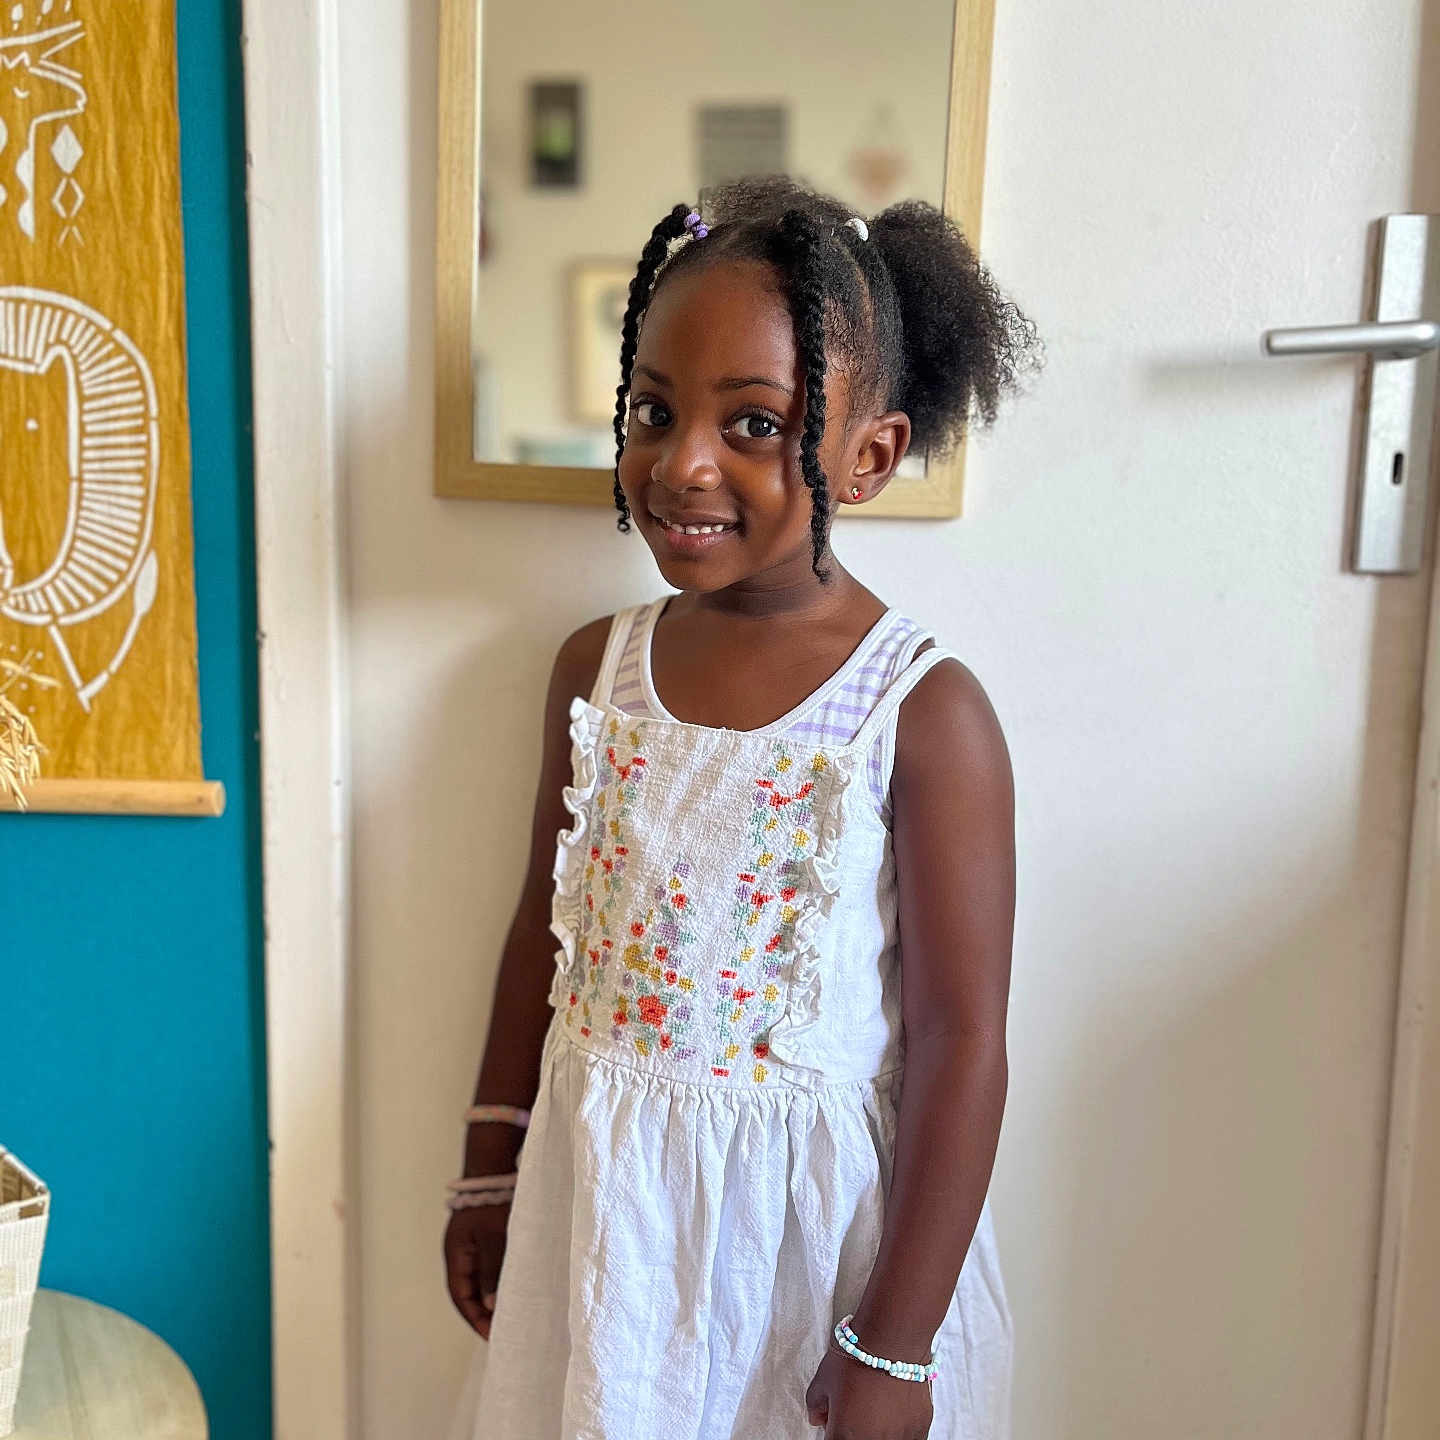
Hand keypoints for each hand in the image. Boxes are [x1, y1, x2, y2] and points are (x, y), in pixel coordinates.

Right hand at [443, 1202, 510, 1336]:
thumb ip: (492, 1270)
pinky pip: (490, 1268)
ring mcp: (472, 1246)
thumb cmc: (492, 1201)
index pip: (461, 1297)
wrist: (492, 1166)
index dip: (475, 1319)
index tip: (491, 1337)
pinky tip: (515, 1289)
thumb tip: (491, 1305)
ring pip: (480, 1281)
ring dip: (492, 1299)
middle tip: (504, 1333)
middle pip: (469, 1293)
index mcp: (456, 1256)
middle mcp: (461, 1255)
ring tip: (511, 1318)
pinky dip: (499, 1282)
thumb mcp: (493, 1237)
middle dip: (483, 1314)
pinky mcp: (486, 1239)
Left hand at [806, 1346, 932, 1438]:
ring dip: (876, 1429)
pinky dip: (898, 1428)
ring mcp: (899, 1438)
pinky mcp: (919, 1429)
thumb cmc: (856, 1357)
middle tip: (853, 1407)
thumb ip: (816, 1406)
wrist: (891, 1338)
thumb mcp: (822, 1379)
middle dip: (853, 1429)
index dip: (832, 1428)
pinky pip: (905, 1436)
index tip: (834, 1419)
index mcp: (844, 1436)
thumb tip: (819, 1418)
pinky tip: (893, 1408)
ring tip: (874, 1405)